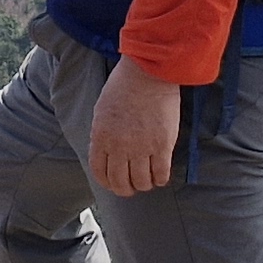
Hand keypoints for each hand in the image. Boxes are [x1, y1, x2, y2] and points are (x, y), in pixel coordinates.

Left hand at [88, 57, 183, 196]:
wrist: (148, 73)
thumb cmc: (124, 85)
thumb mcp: (102, 110)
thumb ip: (102, 134)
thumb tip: (105, 153)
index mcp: (101, 137)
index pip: (100, 172)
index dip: (107, 182)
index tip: (114, 183)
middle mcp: (119, 147)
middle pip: (120, 182)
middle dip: (125, 189)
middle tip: (131, 188)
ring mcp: (141, 148)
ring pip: (141, 182)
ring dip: (144, 185)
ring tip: (147, 181)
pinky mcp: (162, 146)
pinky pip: (161, 174)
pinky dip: (160, 179)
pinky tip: (160, 176)